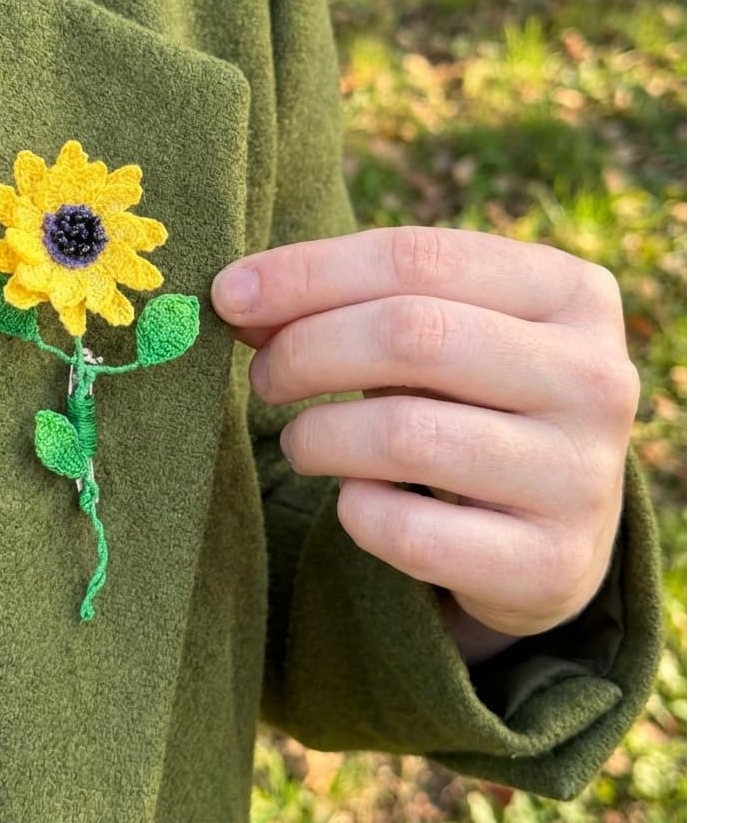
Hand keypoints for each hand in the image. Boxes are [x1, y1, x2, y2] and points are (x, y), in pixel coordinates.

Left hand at [211, 227, 639, 650]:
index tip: (228, 294)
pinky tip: (355, 500)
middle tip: (263, 378)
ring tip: (302, 441)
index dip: (307, 273)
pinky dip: (356, 512)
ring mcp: (583, 476)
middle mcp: (595, 377)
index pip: (416, 257)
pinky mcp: (553, 565)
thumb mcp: (436, 332)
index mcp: (571, 292)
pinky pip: (410, 531)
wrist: (552, 530)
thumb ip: (349, 302)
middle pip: (410, 334)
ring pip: (405, 435)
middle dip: (306, 352)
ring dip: (318, 436)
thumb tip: (237, 298)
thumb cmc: (471, 400)